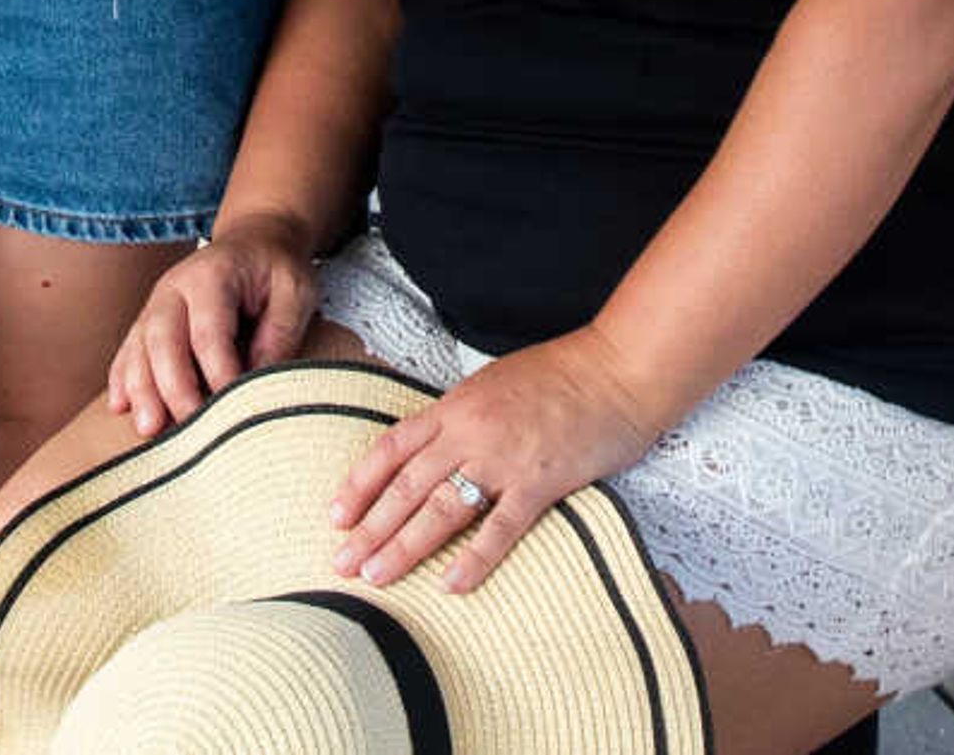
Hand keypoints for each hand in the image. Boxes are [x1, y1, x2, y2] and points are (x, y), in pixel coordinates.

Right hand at [108, 220, 324, 435]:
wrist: (254, 239)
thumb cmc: (276, 268)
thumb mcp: (296, 290)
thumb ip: (280, 333)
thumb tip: (258, 384)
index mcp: (213, 275)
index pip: (209, 332)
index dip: (218, 374)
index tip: (231, 412)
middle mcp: (174, 288)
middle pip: (163, 340)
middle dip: (171, 388)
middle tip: (185, 430)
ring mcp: (156, 303)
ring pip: (139, 348)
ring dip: (141, 391)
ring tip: (148, 430)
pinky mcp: (149, 321)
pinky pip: (128, 350)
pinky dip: (123, 379)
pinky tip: (120, 407)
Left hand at [328, 330, 662, 594]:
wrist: (617, 368)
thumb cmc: (561, 373)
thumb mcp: (493, 383)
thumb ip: (460, 417)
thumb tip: (431, 448)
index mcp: (456, 406)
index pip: (393, 448)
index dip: (360, 484)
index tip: (335, 516)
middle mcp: (471, 432)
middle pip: (407, 486)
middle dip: (370, 528)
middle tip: (341, 564)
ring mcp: (504, 459)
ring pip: (442, 509)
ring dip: (404, 547)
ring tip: (376, 578)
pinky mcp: (541, 482)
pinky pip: (500, 527)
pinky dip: (475, 559)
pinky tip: (451, 585)